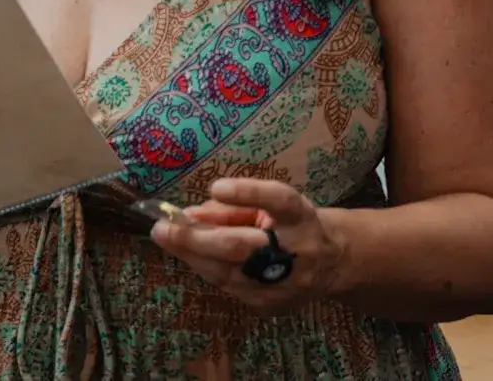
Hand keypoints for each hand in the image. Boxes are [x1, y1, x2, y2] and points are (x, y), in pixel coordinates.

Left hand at [150, 178, 346, 310]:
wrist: (331, 264)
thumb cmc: (291, 223)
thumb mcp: (270, 205)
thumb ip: (233, 207)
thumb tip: (189, 216)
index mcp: (301, 217)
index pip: (279, 201)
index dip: (248, 193)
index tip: (215, 186)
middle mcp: (297, 251)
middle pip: (241, 247)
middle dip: (195, 238)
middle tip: (161, 226)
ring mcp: (285, 284)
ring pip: (226, 273)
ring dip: (191, 254)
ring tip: (166, 237)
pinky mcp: (271, 305)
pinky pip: (228, 287)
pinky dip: (206, 268)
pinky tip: (190, 254)